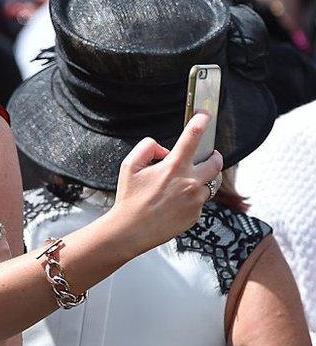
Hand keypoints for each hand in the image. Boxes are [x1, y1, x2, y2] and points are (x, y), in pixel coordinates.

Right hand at [109, 112, 223, 255]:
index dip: (201, 121)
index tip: (205, 115)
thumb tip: (164, 149)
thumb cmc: (129, 199)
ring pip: (209, 183)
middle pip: (215, 162)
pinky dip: (191, 198)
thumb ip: (147, 148)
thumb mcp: (128, 165)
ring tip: (184, 183)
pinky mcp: (196, 215)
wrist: (132, 230)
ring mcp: (196, 200)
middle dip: (214, 155)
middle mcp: (190, 182)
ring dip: (202, 178)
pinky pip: (200, 201)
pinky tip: (174, 203)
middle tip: (209, 155)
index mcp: (173, 167)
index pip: (193, 137)